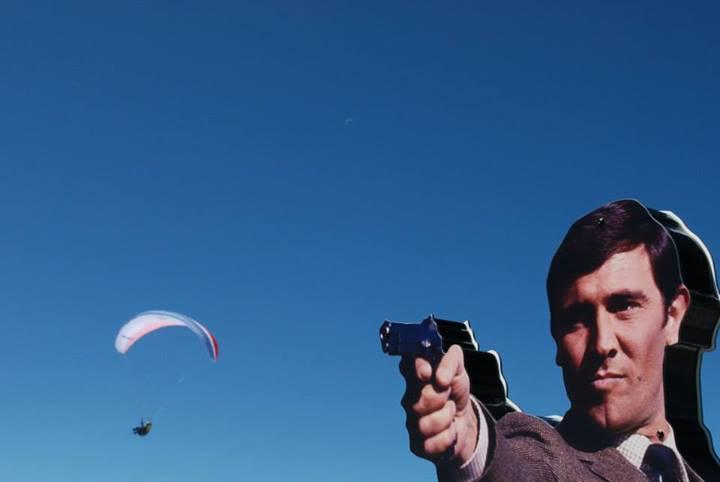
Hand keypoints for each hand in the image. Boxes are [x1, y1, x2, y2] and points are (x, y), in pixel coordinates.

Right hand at [399, 345, 477, 465]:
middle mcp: (410, 399)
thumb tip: (440, 377)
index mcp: (417, 376)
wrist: (465, 420)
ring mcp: (412, 421)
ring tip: (451, 412)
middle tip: (448, 395)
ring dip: (447, 417)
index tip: (427, 373)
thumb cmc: (456, 392)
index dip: (417, 367)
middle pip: (422, 397)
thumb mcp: (460, 371)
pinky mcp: (417, 444)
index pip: (407, 365)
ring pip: (427, 423)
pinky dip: (448, 437)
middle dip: (442, 396)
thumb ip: (452, 360)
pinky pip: (432, 443)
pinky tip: (449, 430)